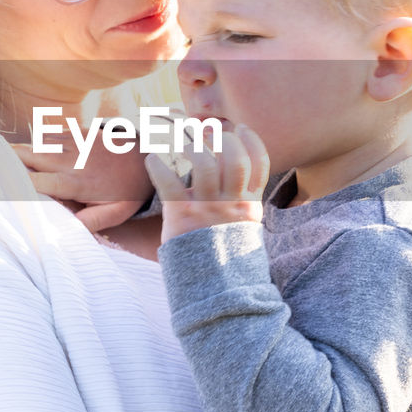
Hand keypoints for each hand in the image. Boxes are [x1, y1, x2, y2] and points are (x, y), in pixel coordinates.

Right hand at [12, 132, 153, 232]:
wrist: (150, 155)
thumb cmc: (130, 189)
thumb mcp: (116, 212)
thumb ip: (91, 222)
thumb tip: (64, 229)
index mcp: (75, 182)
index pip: (35, 182)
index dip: (12, 182)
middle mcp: (69, 159)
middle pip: (27, 155)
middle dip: (5, 159)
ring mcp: (72, 142)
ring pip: (34, 142)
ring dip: (15, 149)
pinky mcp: (77, 131)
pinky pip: (48, 132)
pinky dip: (32, 140)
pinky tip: (19, 146)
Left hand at [145, 125, 269, 242]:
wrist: (213, 283)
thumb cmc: (224, 250)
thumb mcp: (244, 224)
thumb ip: (241, 198)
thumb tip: (233, 168)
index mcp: (249, 203)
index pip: (259, 164)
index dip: (251, 140)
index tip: (240, 128)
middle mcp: (231, 202)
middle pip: (235, 159)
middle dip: (223, 139)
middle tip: (209, 134)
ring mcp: (207, 207)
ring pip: (204, 164)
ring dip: (192, 147)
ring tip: (184, 144)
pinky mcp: (182, 214)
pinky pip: (169, 182)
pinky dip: (157, 166)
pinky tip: (152, 159)